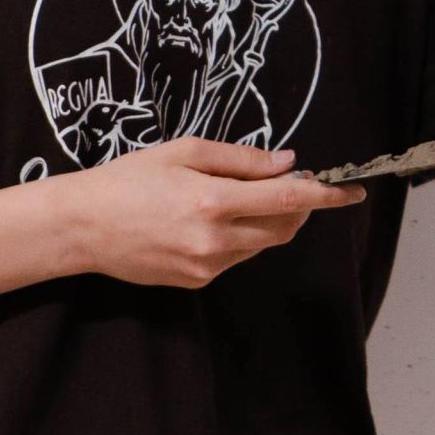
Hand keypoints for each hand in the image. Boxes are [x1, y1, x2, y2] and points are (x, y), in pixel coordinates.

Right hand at [62, 135, 366, 288]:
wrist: (82, 227)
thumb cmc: (128, 180)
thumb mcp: (184, 152)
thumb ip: (241, 159)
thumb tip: (288, 164)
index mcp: (212, 203)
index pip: (288, 202)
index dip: (326, 196)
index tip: (352, 191)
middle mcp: (214, 241)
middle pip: (284, 228)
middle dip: (300, 208)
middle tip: (291, 185)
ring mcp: (206, 267)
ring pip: (262, 244)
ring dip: (268, 222)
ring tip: (237, 197)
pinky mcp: (197, 282)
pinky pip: (236, 257)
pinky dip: (240, 237)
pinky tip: (210, 220)